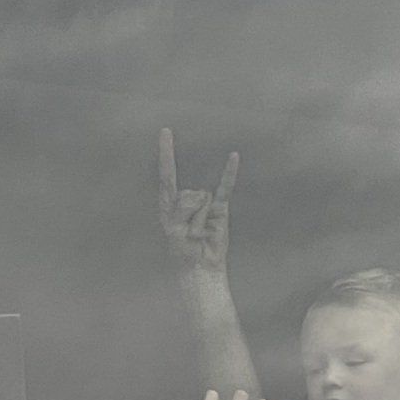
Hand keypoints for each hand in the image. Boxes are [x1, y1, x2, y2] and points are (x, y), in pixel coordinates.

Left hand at [159, 128, 238, 271]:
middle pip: (186, 194)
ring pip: (201, 199)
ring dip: (199, 220)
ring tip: (198, 235)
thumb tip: (202, 194)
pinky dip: (229, 172)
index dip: (166, 153)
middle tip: (188, 235)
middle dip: (188, 215)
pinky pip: (224, 187)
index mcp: (168, 203)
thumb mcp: (174, 230)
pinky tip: (234, 156)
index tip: (165, 132)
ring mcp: (204, 202)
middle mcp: (185, 198)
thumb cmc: (183, 251)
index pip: (167, 174)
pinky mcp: (220, 208)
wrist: (200, 268)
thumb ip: (183, 208)